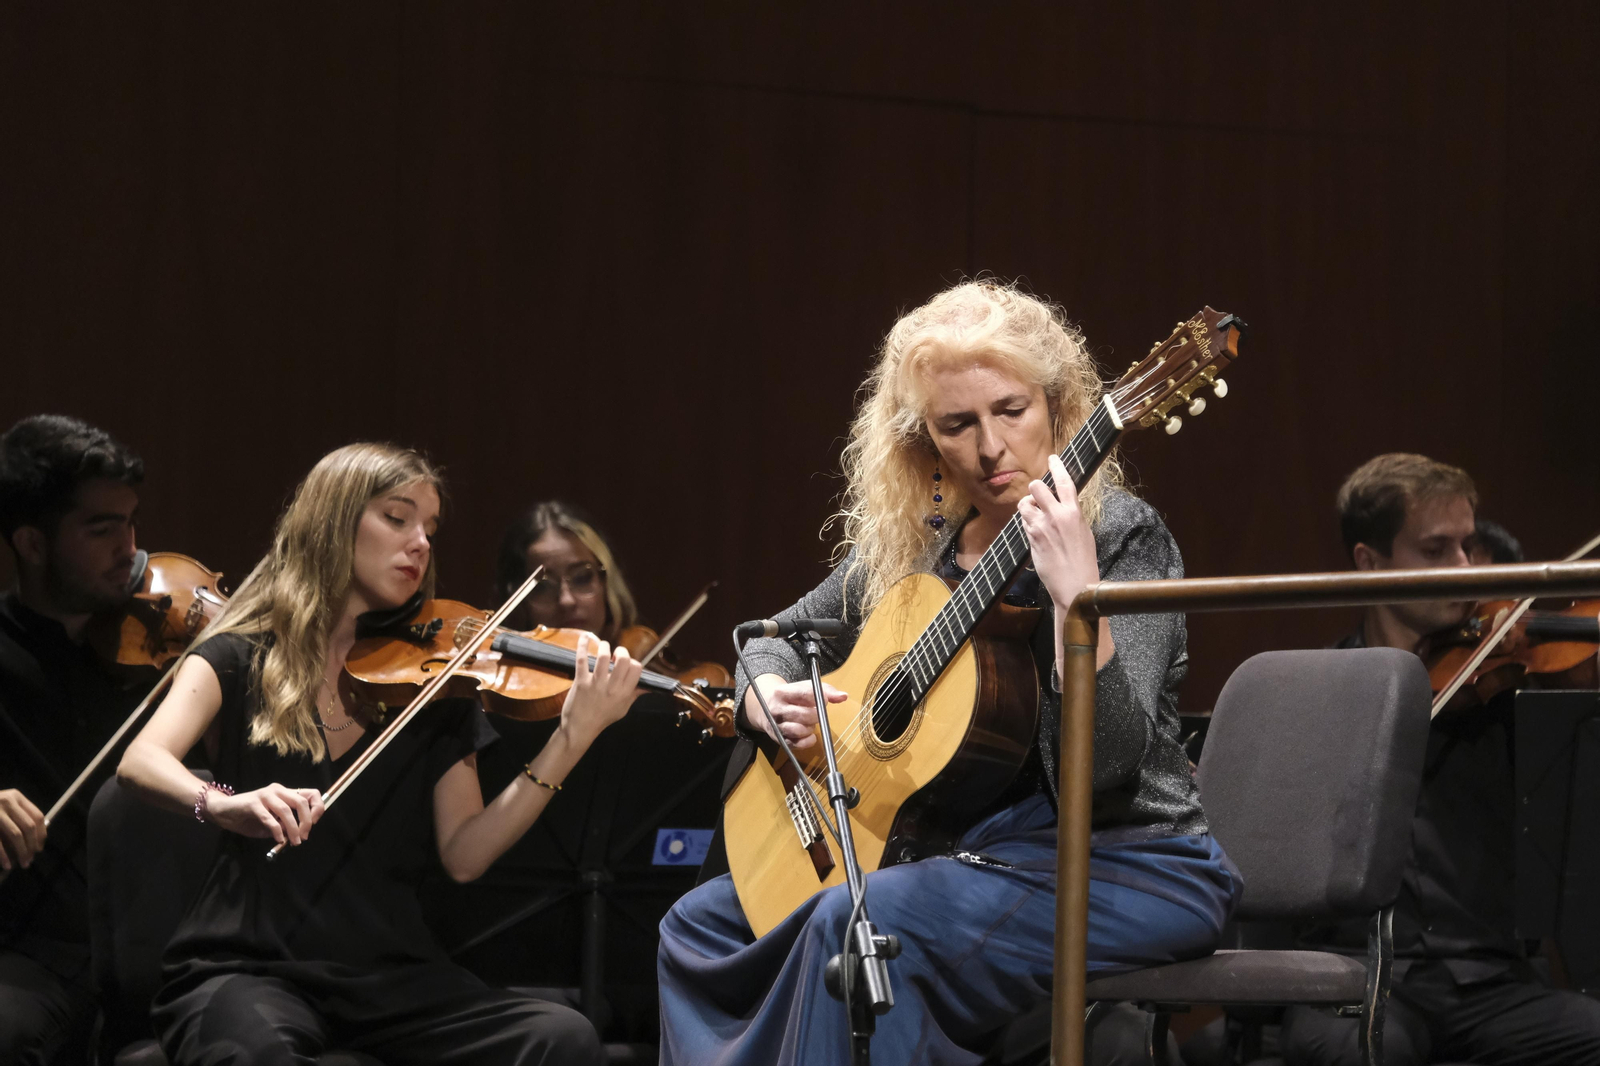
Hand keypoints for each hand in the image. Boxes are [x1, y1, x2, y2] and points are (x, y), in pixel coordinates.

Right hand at [0, 788, 46, 870]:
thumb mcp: (5, 806)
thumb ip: (19, 816)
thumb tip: (36, 841)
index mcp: (16, 797)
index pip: (37, 816)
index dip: (41, 834)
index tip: (39, 848)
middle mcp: (7, 801)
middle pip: (28, 826)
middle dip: (32, 846)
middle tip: (30, 859)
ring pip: (16, 834)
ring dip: (22, 852)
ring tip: (23, 863)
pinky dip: (4, 855)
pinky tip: (7, 864)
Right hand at [206, 783, 323, 845]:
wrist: (223, 812)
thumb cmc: (249, 817)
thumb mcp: (272, 822)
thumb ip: (285, 825)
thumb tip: (297, 835)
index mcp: (286, 793)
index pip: (311, 794)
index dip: (318, 808)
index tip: (314, 824)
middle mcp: (278, 790)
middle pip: (302, 802)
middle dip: (307, 822)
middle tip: (304, 837)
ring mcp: (265, 795)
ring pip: (287, 810)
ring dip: (293, 829)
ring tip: (294, 842)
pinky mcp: (253, 803)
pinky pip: (270, 818)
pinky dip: (277, 831)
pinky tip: (279, 840)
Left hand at [559, 633, 643, 744]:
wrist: (580, 728)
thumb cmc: (603, 718)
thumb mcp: (623, 709)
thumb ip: (634, 694)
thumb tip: (648, 685)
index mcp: (624, 693)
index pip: (636, 668)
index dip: (633, 662)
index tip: (626, 664)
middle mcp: (612, 687)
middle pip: (623, 660)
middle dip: (621, 651)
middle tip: (615, 655)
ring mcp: (595, 683)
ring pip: (603, 656)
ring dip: (604, 646)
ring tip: (603, 647)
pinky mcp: (580, 681)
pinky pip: (581, 659)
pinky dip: (582, 645)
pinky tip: (585, 636)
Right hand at [744, 675, 847, 751]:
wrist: (765, 708)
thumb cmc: (791, 697)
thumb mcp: (805, 687)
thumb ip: (826, 690)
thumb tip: (843, 696)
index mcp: (782, 692)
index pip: (804, 694)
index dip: (820, 698)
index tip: (826, 700)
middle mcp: (776, 709)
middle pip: (804, 714)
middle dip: (816, 715)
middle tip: (818, 713)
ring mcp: (776, 726)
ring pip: (799, 730)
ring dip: (810, 728)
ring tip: (810, 723)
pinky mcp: (779, 739)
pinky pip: (798, 744)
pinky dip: (808, 741)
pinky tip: (809, 734)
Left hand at [1017, 453, 1100, 608]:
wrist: (1074, 585)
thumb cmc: (1083, 560)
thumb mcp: (1084, 532)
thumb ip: (1073, 515)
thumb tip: (1064, 504)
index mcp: (1074, 513)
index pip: (1064, 482)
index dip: (1057, 466)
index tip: (1053, 458)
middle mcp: (1056, 516)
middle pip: (1037, 486)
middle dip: (1036, 488)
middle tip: (1039, 496)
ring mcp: (1041, 527)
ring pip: (1025, 503)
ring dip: (1028, 505)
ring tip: (1036, 515)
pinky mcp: (1031, 538)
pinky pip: (1023, 521)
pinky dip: (1026, 521)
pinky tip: (1035, 529)